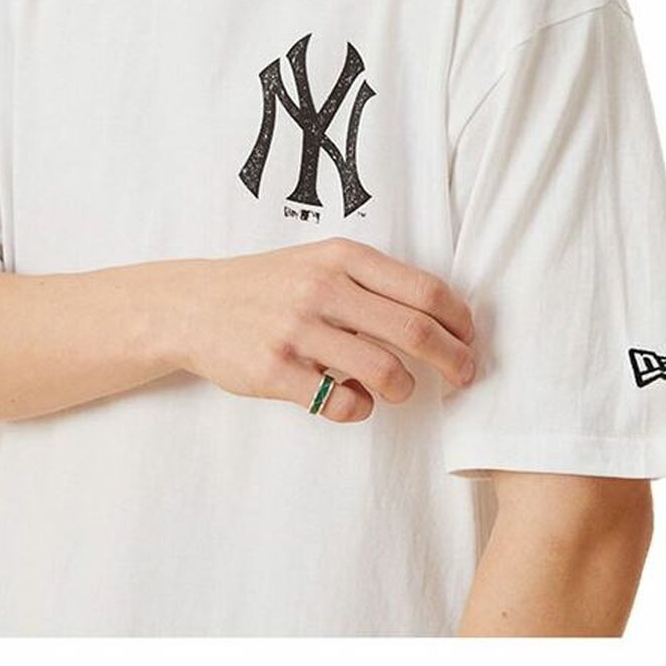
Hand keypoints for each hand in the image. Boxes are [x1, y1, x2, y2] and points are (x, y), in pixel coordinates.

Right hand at [176, 236, 476, 421]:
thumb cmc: (270, 285)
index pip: (425, 290)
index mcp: (341, 258)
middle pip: (416, 331)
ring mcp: (298, 331)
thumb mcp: (320, 262)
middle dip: (454, 360)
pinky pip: (342, 403)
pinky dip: (361, 408)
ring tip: (398, 389)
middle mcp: (323, 289)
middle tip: (464, 375)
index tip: (468, 338)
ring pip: (385, 372)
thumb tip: (441, 314)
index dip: (459, 320)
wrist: (196, 305)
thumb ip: (372, 280)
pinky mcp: (276, 372)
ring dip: (405, 389)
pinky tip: (354, 399)